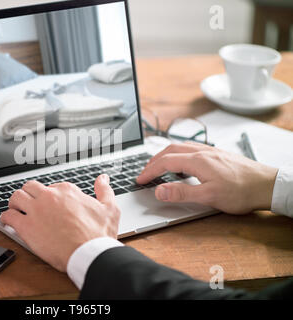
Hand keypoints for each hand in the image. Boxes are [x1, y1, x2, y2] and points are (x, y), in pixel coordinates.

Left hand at [0, 174, 119, 271]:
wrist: (89, 253)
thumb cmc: (99, 234)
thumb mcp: (109, 208)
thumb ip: (104, 191)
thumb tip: (103, 179)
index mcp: (67, 191)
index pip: (51, 186)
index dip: (50, 196)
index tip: (49, 205)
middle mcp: (49, 196)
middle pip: (30, 187)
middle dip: (28, 194)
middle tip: (28, 204)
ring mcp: (36, 210)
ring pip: (16, 197)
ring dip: (14, 203)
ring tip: (15, 210)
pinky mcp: (26, 226)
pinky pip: (8, 216)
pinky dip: (5, 219)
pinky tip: (7, 222)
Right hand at [136, 142, 277, 213]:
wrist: (268, 185)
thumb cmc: (242, 191)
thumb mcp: (209, 197)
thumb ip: (181, 193)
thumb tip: (159, 190)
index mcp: (198, 161)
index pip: (165, 162)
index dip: (150, 171)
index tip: (140, 179)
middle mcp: (203, 152)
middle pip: (170, 150)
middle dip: (153, 160)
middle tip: (144, 172)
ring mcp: (211, 151)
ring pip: (180, 147)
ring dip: (165, 155)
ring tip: (158, 165)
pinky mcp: (217, 155)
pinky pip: (191, 149)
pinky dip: (178, 154)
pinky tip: (182, 163)